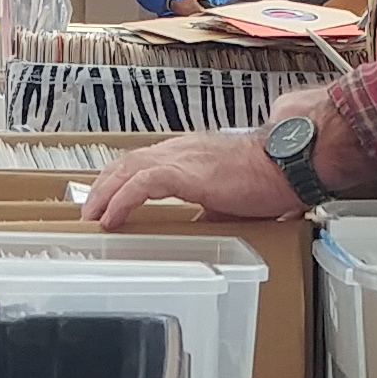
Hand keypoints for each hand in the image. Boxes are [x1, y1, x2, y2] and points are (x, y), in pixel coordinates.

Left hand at [78, 130, 296, 221]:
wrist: (285, 164)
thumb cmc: (267, 179)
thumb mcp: (229, 199)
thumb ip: (209, 209)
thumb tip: (200, 226)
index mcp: (190, 155)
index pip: (144, 161)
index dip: (122, 179)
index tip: (108, 198)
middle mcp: (180, 150)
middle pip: (128, 162)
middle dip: (106, 185)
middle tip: (91, 210)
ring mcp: (180, 158)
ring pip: (128, 169)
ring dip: (106, 193)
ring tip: (93, 216)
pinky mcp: (184, 172)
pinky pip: (142, 183)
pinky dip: (122, 200)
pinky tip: (111, 218)